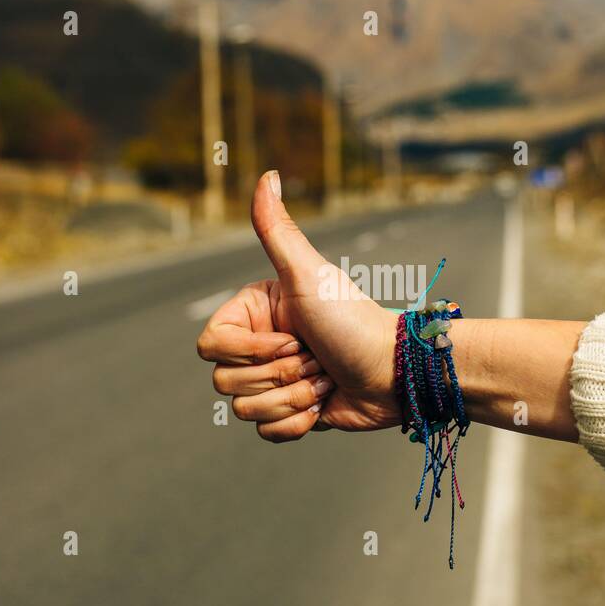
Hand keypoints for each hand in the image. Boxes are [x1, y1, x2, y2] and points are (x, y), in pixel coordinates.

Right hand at [196, 171, 401, 441]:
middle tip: (314, 357)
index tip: (290, 339)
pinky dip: (298, 423)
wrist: (395, 371)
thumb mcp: (309, 274)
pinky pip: (266, 431)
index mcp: (252, 314)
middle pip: (225, 381)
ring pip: (245, 409)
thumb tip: (267, 174)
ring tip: (324, 379)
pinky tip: (324, 404)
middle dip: (279, 376)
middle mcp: (258, 345)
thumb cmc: (353, 319)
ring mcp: (272, 381)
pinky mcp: (289, 413)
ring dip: (294, 398)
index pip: (209, 346)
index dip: (248, 351)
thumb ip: (277, 229)